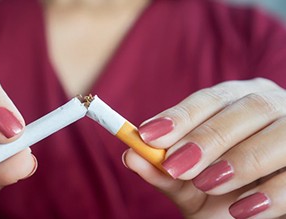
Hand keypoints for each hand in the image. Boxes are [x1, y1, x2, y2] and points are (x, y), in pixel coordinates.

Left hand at [123, 78, 285, 218]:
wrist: (259, 214)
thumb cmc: (224, 193)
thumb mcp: (190, 186)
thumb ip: (163, 171)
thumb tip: (129, 156)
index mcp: (238, 101)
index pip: (209, 99)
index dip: (180, 116)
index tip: (147, 135)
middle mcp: (272, 105)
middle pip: (245, 108)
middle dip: (207, 137)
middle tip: (176, 165)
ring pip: (277, 132)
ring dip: (240, 159)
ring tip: (207, 184)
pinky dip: (272, 192)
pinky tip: (243, 209)